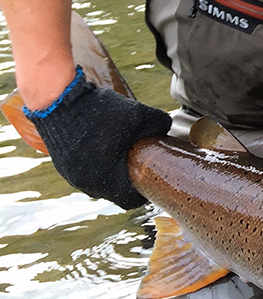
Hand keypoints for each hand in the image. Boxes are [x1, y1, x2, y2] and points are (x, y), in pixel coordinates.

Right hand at [26, 67, 170, 209]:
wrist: (57, 98)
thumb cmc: (100, 110)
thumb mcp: (139, 114)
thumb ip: (160, 124)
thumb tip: (170, 129)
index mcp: (108, 180)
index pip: (131, 200)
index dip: (143, 192)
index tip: (150, 178)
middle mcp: (87, 183)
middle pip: (115, 193)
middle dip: (127, 182)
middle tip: (137, 166)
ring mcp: (71, 175)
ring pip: (98, 184)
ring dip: (110, 175)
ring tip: (119, 156)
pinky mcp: (61, 164)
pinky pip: (83, 174)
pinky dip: (94, 166)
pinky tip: (101, 150)